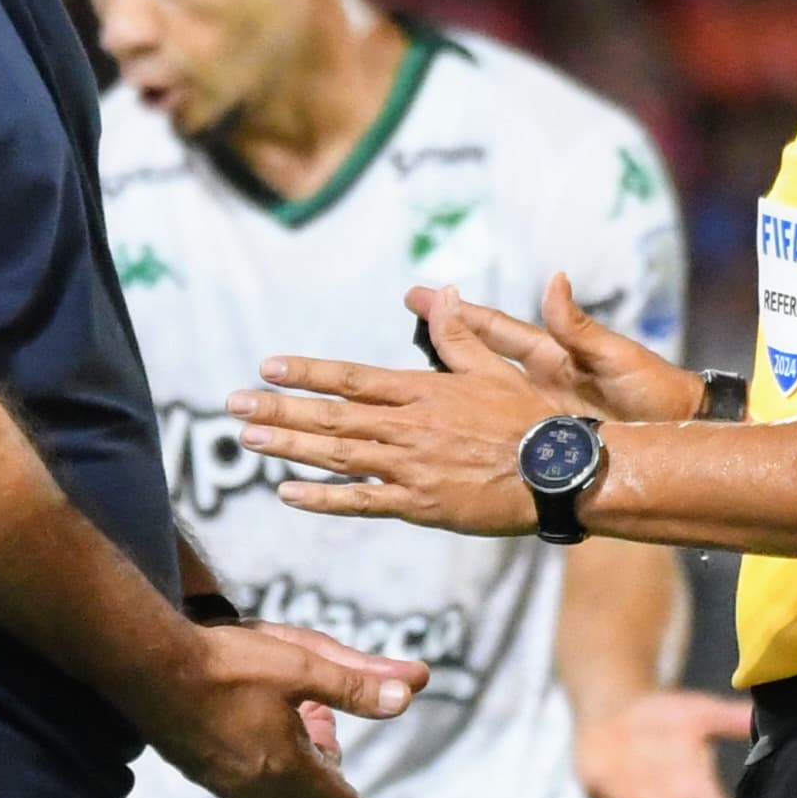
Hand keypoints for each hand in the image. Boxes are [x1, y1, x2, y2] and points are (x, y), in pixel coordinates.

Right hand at [145, 618, 430, 797]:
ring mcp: (224, 785)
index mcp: (288, 769)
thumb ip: (357, 684)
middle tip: (334, 763)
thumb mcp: (304, 664)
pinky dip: (266, 784)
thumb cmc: (227, 663)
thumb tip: (409, 692)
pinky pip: (245, 796)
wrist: (148, 665)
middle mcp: (256, 789)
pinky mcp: (199, 772)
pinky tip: (259, 754)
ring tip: (301, 748)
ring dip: (296, 791)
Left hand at [229, 294, 571, 536]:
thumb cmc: (531, 419)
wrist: (562, 472)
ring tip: (248, 439)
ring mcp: (411, 467)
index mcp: (422, 392)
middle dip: (279, 409)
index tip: (268, 367)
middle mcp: (408, 427)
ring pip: (337, 454)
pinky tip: (288, 492)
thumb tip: (441, 292)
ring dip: (289, 446)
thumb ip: (459, 334)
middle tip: (233, 405)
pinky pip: (362, 500)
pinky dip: (322, 497)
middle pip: (332, 416)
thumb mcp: (495, 368)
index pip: (351, 378)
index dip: (307, 372)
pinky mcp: (420, 504)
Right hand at [418, 276, 708, 427]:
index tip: (422, 295)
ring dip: (447, 381)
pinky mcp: (543, 441)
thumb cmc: (656, 392)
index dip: (458, 314)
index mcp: (552, 356)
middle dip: (441, 336)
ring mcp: (536, 411)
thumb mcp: (617, 358)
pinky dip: (471, 422)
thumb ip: (579, 327)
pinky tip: (445, 427)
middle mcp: (537, 381)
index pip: (495, 330)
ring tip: (405, 374)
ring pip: (480, 394)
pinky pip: (498, 430)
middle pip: (477, 356)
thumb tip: (555, 280)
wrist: (682, 435)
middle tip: (407, 315)